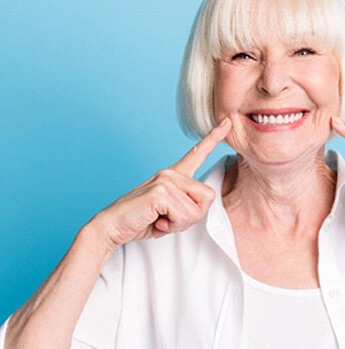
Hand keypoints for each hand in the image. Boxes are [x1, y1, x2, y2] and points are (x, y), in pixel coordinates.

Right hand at [95, 119, 231, 249]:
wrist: (112, 227)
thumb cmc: (141, 220)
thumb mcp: (171, 212)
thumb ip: (188, 205)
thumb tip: (201, 205)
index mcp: (174, 175)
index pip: (197, 153)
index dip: (214, 138)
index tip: (227, 122)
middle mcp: (171, 173)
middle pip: (208, 197)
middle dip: (193, 217)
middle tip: (169, 220)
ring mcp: (166, 180)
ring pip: (197, 210)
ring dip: (180, 224)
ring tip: (160, 220)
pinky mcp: (161, 192)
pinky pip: (184, 216)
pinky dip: (172, 226)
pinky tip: (156, 222)